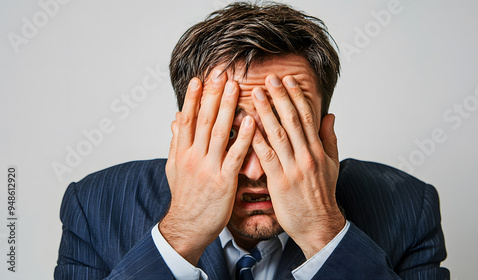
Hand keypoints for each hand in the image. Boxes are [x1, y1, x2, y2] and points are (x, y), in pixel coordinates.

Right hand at [160, 69, 254, 264]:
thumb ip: (176, 142)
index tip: (199, 79)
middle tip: (221, 74)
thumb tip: (177, 119)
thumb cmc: (185, 196)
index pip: (187, 120)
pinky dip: (244, 138)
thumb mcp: (173, 168)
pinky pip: (235, 156)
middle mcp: (193, 157)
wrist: (188, 226)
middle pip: (204, 121)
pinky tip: (251, 121)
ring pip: (219, 133)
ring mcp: (209, 168)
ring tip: (235, 88)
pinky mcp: (224, 181)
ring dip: (227, 108)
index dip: (193, 98)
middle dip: (212, 96)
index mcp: (181, 153)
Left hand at [250, 74, 345, 258]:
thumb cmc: (322, 195)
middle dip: (279, 97)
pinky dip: (256, 139)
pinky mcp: (279, 182)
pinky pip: (266, 157)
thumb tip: (330, 115)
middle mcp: (306, 156)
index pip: (307, 117)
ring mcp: (293, 168)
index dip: (296, 96)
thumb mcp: (333, 164)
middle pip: (292, 120)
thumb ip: (330, 138)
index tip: (287, 81)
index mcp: (318, 150)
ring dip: (266, 112)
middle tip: (268, 79)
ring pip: (278, 134)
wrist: (319, 225)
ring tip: (255, 95)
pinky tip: (246, 126)